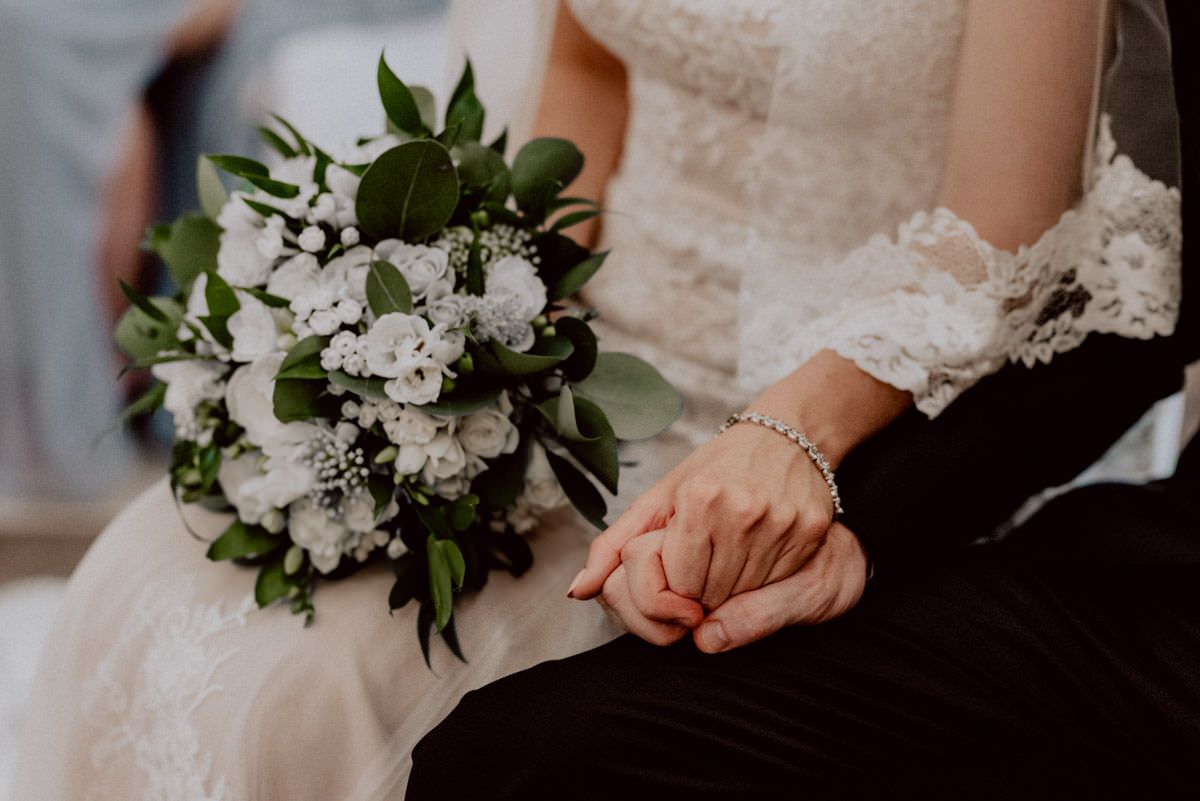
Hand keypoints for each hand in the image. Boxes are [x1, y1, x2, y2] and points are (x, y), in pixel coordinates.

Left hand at [569, 419, 834, 610]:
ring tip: (732, 552)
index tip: (682, 566)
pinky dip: (764, 578)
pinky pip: (777, 582)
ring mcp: (779, 521)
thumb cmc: (715, 469)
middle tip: (708, 559)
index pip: (677, 582)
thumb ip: (614, 545)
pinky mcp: (808, 531)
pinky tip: (760, 549)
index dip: (675, 582)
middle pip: (710, 594)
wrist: (785, 436)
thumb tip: (578, 590)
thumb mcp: (660, 497)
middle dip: (702, 589)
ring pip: (744, 594)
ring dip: (733, 587)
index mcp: (698, 498)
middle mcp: (740, 510)